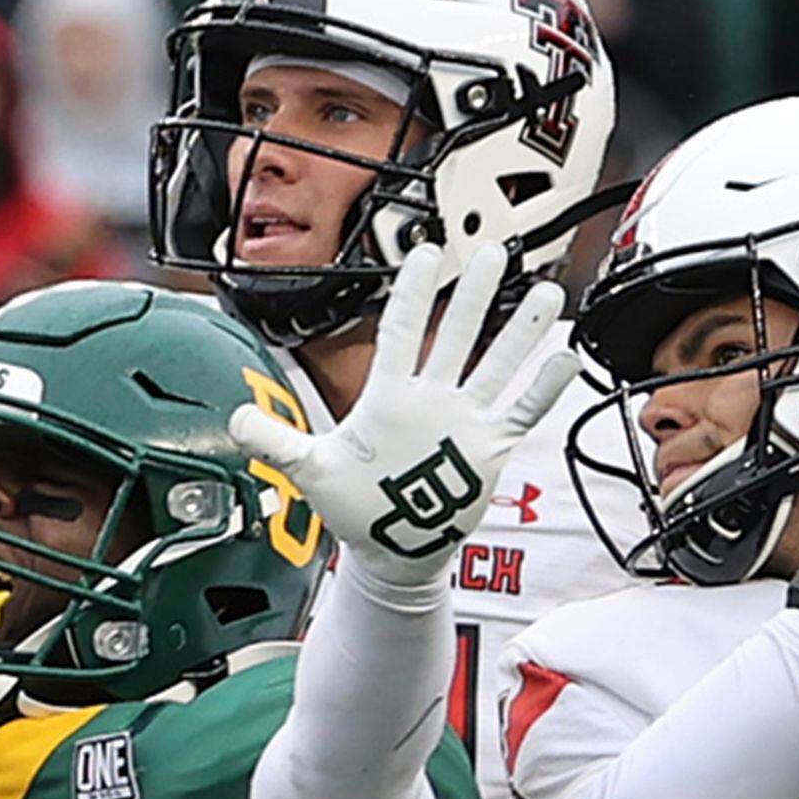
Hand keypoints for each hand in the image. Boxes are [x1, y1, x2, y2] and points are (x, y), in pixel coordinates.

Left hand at [228, 242, 577, 588]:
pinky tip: (564, 358)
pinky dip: (542, 390)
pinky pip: (520, 413)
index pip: (402, 333)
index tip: (426, 254)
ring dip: (519, 332)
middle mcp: (430, 399)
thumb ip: (276, 441)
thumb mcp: (309, 470)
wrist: (391, 547)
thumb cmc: (353, 506)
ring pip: (496, 365)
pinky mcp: (487, 449)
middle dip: (474, 295)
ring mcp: (462, 421)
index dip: (415, 294)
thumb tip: (234, 420)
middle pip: (457, 336)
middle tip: (492, 251)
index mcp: (388, 396)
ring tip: (544, 292)